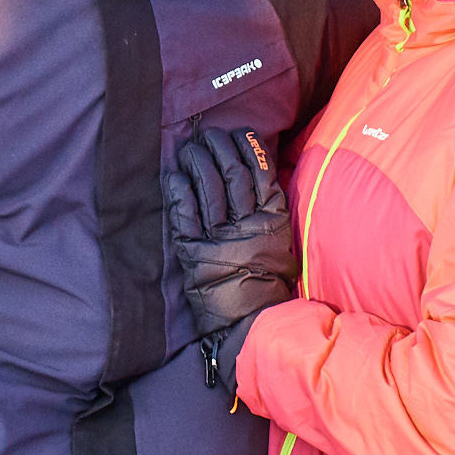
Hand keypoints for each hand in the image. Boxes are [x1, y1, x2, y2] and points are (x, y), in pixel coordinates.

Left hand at [162, 127, 296, 365]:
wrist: (249, 322)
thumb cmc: (266, 282)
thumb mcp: (280, 244)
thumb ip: (271, 212)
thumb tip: (259, 174)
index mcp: (272, 223)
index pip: (260, 175)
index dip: (248, 149)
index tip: (237, 132)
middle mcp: (247, 227)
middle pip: (232, 176)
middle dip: (219, 149)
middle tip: (208, 135)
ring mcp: (220, 240)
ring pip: (209, 190)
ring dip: (197, 163)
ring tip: (190, 149)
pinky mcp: (195, 254)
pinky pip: (185, 216)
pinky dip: (178, 193)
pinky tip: (174, 176)